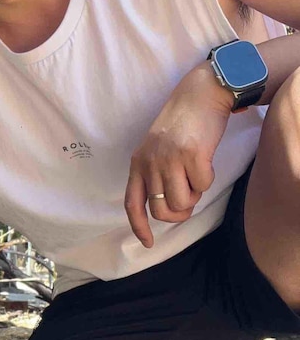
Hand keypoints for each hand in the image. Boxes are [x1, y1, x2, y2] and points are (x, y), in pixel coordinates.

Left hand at [124, 65, 234, 247]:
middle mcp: (149, 163)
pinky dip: (208, 178)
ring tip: (195, 172)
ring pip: (183, 203)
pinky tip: (204, 159)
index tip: (148, 243)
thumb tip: (169, 208)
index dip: (138, 226)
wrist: (199, 95)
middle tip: (189, 193)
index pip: (132, 203)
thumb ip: (156, 175)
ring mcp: (169, 159)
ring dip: (195, 194)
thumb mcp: (157, 149)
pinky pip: (203, 186)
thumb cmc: (182, 125)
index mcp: (138, 163)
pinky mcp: (191, 155)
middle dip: (180, 211)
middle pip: (162, 211)